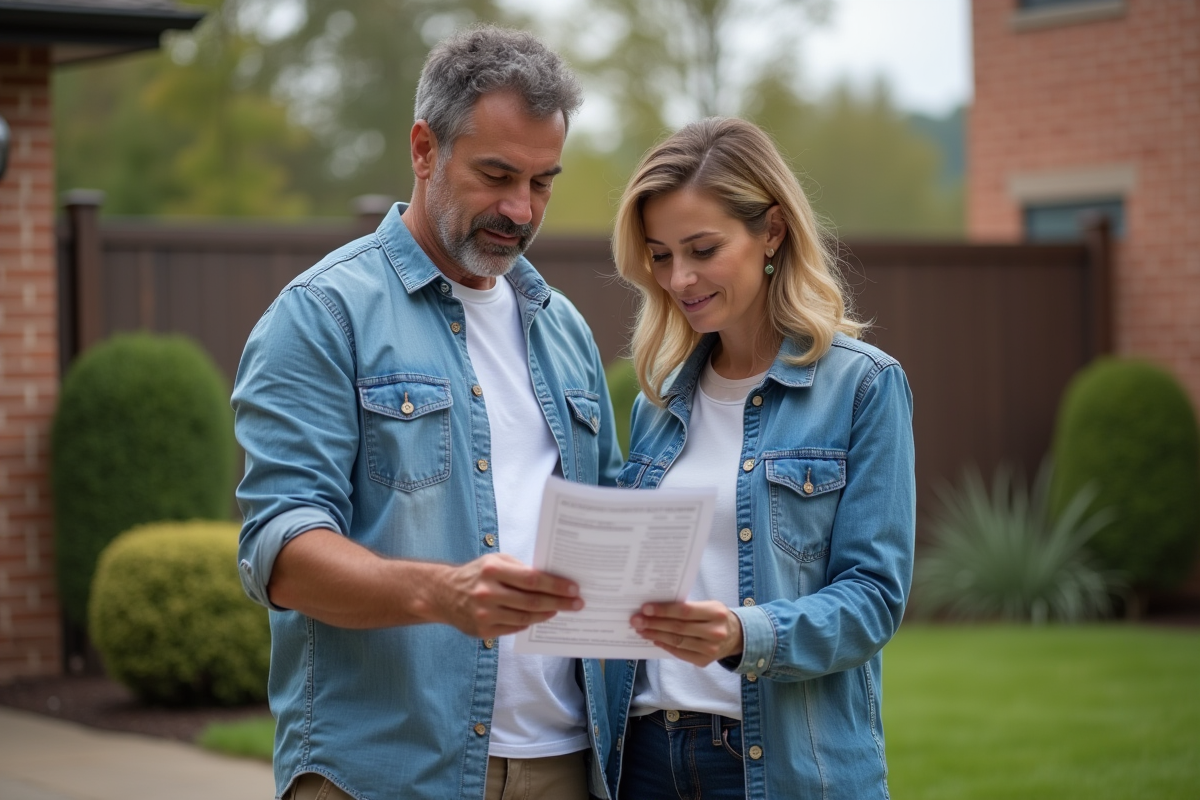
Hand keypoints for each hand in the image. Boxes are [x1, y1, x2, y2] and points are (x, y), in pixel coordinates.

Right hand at [429, 553, 582, 638]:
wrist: (443, 594)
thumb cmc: (476, 574)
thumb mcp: (495, 561)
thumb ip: (520, 569)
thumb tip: (552, 579)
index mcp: (493, 570)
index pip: (532, 579)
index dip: (555, 585)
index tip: (573, 588)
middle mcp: (487, 592)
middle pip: (532, 601)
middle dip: (559, 602)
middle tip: (577, 603)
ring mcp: (484, 614)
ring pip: (525, 618)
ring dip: (547, 614)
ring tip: (560, 610)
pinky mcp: (483, 630)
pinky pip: (514, 628)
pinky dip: (529, 623)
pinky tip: (540, 617)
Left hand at [631, 600, 743, 667]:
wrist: (736, 636)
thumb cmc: (715, 616)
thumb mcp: (708, 605)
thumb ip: (687, 607)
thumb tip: (655, 608)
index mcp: (716, 612)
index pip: (685, 611)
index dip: (663, 610)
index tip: (645, 608)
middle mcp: (715, 632)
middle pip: (678, 628)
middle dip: (654, 624)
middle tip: (636, 620)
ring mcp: (711, 649)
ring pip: (677, 642)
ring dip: (655, 635)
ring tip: (641, 630)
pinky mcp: (704, 661)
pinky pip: (680, 653)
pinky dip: (665, 646)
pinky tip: (654, 639)